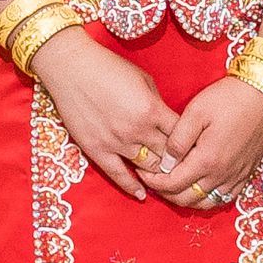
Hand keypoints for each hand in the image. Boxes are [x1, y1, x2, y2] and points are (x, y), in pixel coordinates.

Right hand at [30, 26, 179, 198]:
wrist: (70, 67)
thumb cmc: (108, 67)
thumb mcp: (144, 79)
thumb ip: (158, 104)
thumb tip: (167, 122)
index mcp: (152, 110)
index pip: (181, 136)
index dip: (189, 145)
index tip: (192, 149)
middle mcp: (138, 130)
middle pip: (167, 156)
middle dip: (176, 162)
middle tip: (183, 168)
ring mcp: (117, 142)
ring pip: (147, 168)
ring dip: (157, 174)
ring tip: (165, 179)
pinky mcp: (97, 150)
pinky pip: (118, 175)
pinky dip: (132, 187)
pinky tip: (142, 195)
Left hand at [143, 77, 262, 210]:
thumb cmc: (229, 98)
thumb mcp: (196, 111)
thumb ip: (177, 140)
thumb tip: (164, 162)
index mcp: (206, 160)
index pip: (172, 183)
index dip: (154, 181)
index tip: (142, 171)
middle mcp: (222, 174)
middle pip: (187, 198)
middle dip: (166, 192)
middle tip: (154, 179)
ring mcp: (236, 176)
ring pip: (206, 203)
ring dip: (186, 199)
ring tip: (173, 186)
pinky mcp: (247, 173)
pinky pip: (224, 198)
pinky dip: (207, 199)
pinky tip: (199, 189)